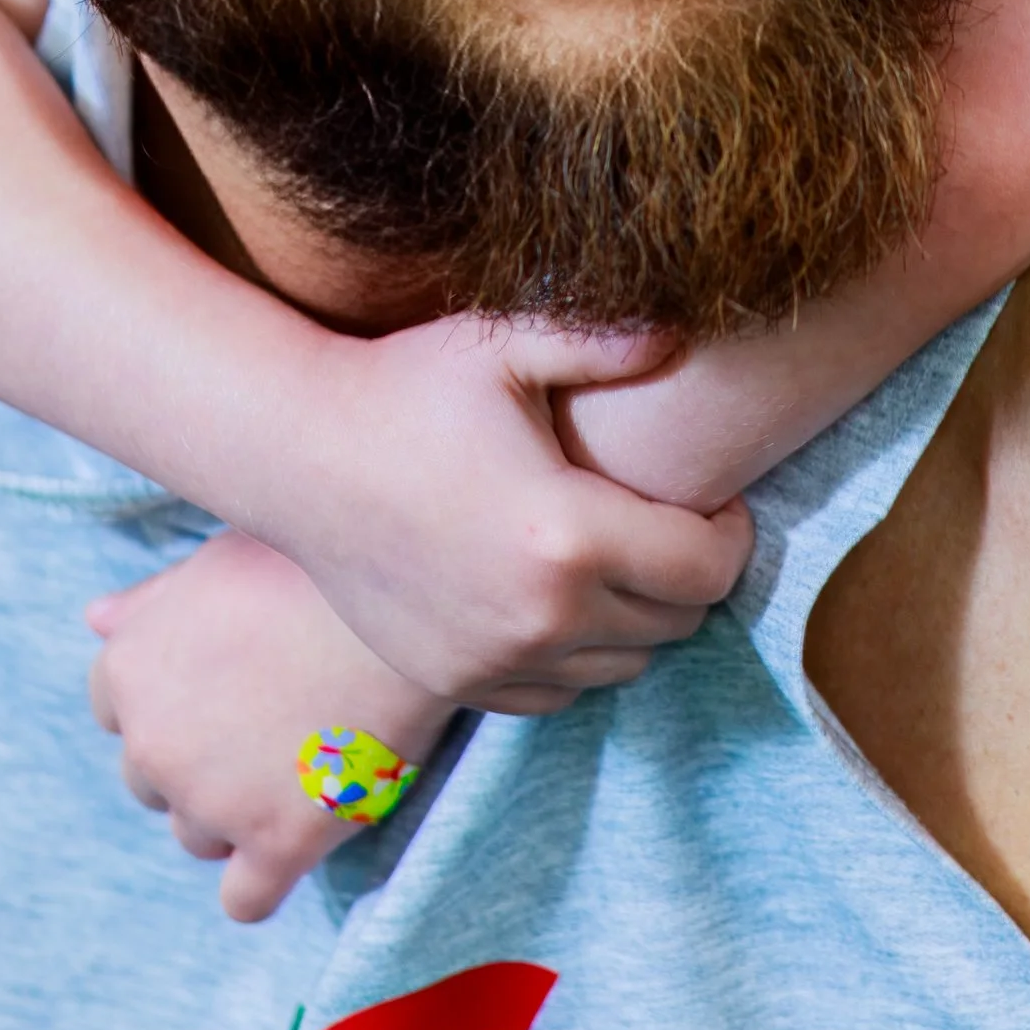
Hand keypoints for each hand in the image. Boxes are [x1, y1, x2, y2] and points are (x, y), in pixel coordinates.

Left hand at [86, 531, 450, 922]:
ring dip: (237, 813)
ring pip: (198, 836)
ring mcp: (212, 801)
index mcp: (129, 668)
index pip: (117, 713)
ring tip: (305, 760)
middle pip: (153, 781)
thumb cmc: (316, 563)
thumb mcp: (220, 558)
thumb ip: (153, 600)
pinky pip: (245, 899)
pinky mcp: (278, 843)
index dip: (175, 702)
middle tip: (274, 722)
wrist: (413, 592)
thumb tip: (97, 620)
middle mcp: (152, 743)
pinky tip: (299, 840)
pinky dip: (264, 879)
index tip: (228, 686)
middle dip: (200, 762)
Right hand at [257, 312, 754, 707]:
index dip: (732, 532)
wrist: (297, 456)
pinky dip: (577, 654)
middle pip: (676, 622)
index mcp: (567, 535)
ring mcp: (494, 660)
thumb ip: (605, 341)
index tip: (716, 496)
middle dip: (691, 573)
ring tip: (618, 555)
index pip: (708, 567)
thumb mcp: (503, 346)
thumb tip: (683, 335)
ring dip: (638, 618)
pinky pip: (558, 694)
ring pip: (623, 667)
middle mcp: (538, 616)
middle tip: (671, 521)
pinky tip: (560, 595)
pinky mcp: (457, 683)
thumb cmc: (404, 387)